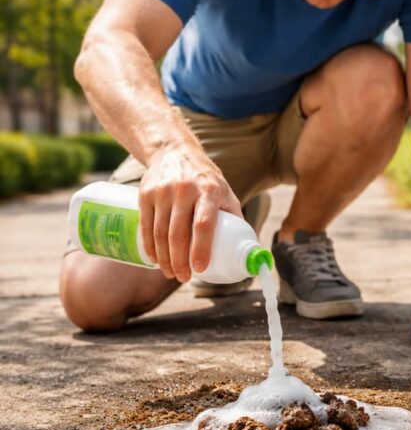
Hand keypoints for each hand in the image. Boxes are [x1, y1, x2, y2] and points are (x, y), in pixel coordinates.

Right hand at [138, 145, 240, 282]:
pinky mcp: (145, 194)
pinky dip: (150, 247)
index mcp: (210, 191)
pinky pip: (146, 226)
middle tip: (184, 277)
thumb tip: (246, 248)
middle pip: (178, 233)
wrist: (175, 152)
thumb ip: (235, 217)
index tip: (200, 269)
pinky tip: (156, 259)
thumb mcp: (226, 192)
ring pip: (160, 233)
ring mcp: (162, 192)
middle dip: (180, 261)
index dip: (201, 249)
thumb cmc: (206, 179)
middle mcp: (184, 190)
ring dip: (164, 258)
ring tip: (171, 273)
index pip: (203, 224)